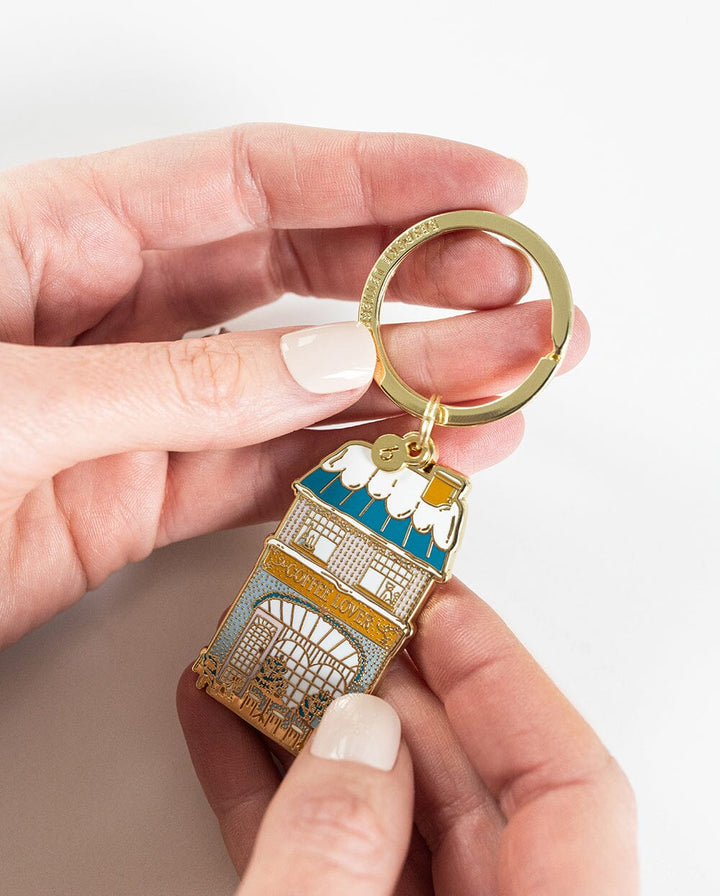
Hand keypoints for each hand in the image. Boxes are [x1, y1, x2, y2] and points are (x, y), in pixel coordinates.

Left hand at [0, 123, 587, 646]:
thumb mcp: (10, 399)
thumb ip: (177, 383)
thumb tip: (326, 364)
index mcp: (67, 237)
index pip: (258, 181)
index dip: (386, 180)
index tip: (488, 187)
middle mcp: (117, 313)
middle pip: (304, 278)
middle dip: (428, 285)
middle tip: (527, 301)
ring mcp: (140, 410)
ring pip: (303, 386)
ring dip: (412, 384)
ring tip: (512, 384)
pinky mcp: (143, 499)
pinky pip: (269, 474)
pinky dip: (348, 468)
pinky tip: (423, 457)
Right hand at [177, 579, 638, 895]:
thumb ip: (330, 869)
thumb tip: (354, 738)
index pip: (569, 793)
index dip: (504, 679)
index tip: (441, 601)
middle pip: (471, 793)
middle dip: (389, 691)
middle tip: (335, 611)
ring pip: (389, 827)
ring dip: (320, 737)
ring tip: (267, 657)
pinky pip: (323, 876)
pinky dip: (275, 809)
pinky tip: (230, 737)